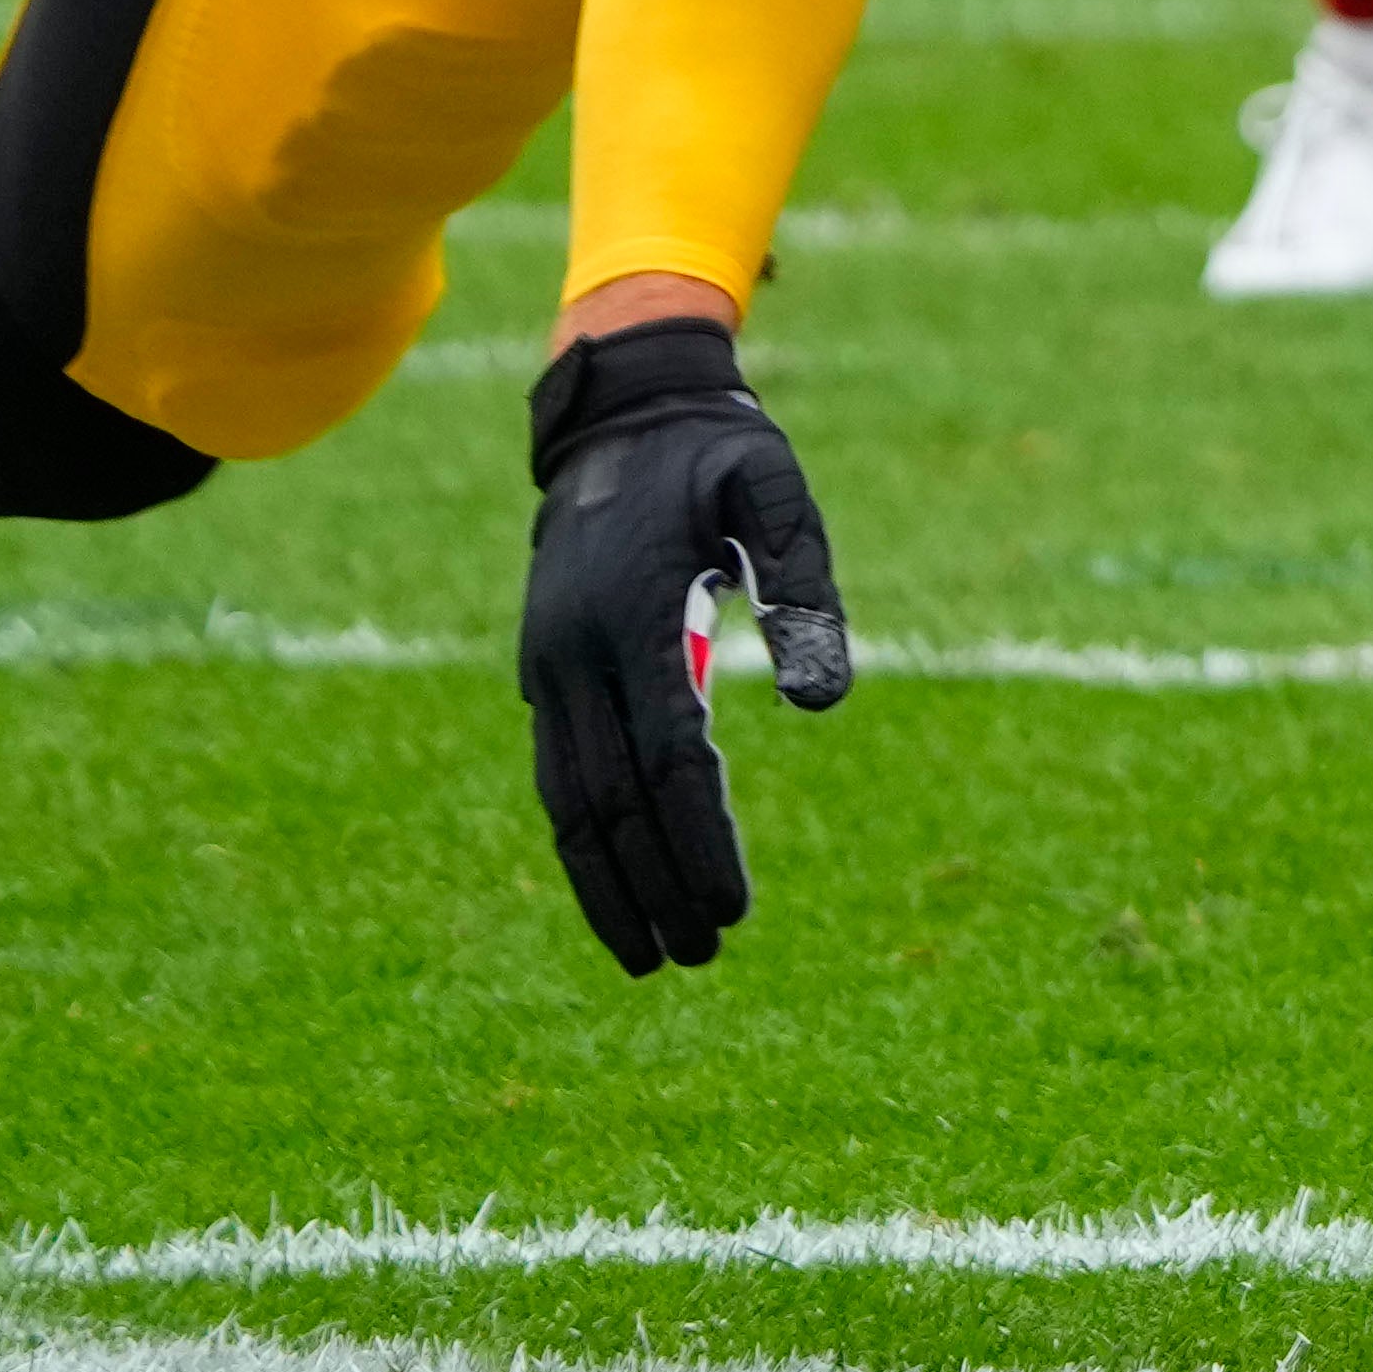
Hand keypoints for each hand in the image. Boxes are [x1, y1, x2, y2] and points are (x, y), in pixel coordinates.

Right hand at [520, 317, 849, 978]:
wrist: (618, 414)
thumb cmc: (714, 454)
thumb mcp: (774, 492)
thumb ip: (805, 583)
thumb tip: (828, 698)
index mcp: (631, 616)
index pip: (669, 759)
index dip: (698, 841)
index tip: (731, 908)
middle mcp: (573, 654)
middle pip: (612, 800)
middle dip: (654, 885)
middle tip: (698, 957)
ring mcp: (548, 666)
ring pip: (570, 801)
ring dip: (607, 882)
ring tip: (650, 955)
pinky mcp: (545, 672)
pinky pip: (559, 775)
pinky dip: (583, 839)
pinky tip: (615, 886)